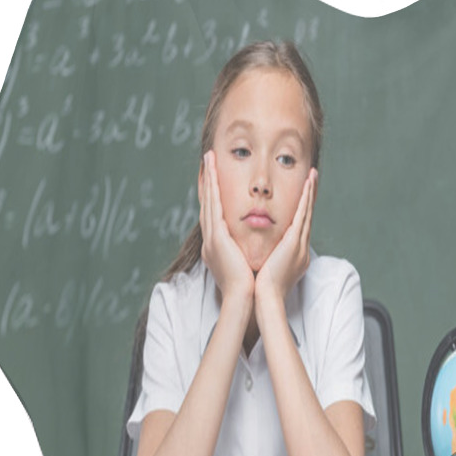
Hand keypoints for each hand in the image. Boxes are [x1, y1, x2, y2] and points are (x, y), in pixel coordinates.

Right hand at [198, 150, 254, 304]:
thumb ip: (244, 252)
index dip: (212, 195)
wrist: (243, 298)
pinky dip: (212, 187)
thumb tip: (248, 247)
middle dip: (207, 181)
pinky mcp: (216, 236)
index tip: (213, 179)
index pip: (213, 214)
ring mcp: (210, 237)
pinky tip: (212, 172)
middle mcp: (209, 239)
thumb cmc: (247, 285)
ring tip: (208, 158)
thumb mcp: (242, 264)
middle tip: (207, 161)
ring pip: (208, 199)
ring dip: (208, 178)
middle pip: (207, 203)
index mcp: (216, 246)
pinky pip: (213, 205)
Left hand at [255, 168, 316, 303]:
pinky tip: (309, 183)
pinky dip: (307, 198)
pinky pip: (303, 214)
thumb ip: (264, 257)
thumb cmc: (260, 290)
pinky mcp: (295, 242)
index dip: (302, 210)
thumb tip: (256, 252)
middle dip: (309, 197)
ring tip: (313, 174)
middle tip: (312, 178)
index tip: (302, 196)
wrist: (264, 299)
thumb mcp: (264, 268)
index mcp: (293, 254)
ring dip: (310, 192)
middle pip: (307, 216)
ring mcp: (299, 244)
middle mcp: (300, 247)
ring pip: (307, 211)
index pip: (298, 226)